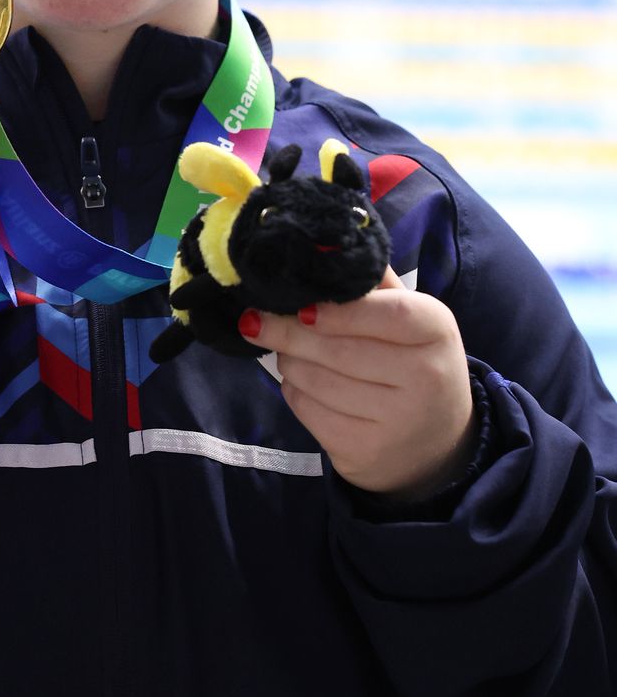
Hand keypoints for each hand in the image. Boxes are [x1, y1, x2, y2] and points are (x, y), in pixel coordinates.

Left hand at [239, 268, 476, 500]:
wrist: (438, 445)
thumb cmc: (413, 363)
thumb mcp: (411, 319)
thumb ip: (371, 284)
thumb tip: (318, 245)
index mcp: (437, 331)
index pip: (390, 314)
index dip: (340, 311)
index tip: (301, 307)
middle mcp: (425, 378)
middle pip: (340, 350)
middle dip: (289, 333)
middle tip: (258, 320)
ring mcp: (396, 421)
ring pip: (316, 381)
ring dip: (289, 360)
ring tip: (287, 350)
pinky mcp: (365, 452)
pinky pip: (309, 412)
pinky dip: (294, 392)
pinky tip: (302, 383)